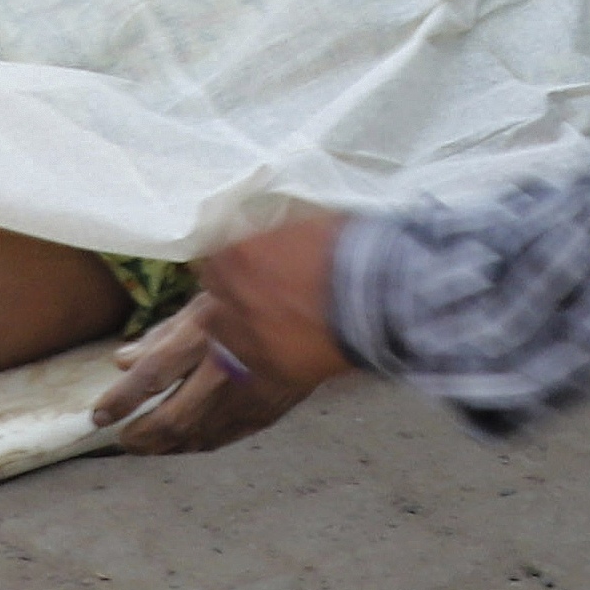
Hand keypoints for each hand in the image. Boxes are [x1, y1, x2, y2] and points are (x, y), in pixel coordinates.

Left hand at [91, 293, 322, 456]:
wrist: (348, 292)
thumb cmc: (276, 271)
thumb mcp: (213, 283)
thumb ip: (167, 326)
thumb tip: (125, 358)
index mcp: (207, 331)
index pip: (151, 376)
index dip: (121, 401)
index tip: (100, 416)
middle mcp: (226, 370)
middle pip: (173, 418)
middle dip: (142, 435)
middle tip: (122, 440)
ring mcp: (253, 394)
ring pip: (201, 434)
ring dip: (169, 445)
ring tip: (148, 447)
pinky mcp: (274, 406)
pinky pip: (230, 435)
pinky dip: (204, 442)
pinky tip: (192, 443)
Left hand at [192, 213, 353, 394]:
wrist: (378, 296)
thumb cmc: (348, 248)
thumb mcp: (305, 222)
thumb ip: (273, 234)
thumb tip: (261, 237)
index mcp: (241, 254)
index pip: (210, 258)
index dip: (224, 259)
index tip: (234, 261)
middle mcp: (235, 296)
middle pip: (211, 294)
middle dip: (225, 289)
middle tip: (245, 289)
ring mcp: (249, 336)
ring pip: (219, 330)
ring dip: (231, 320)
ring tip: (255, 319)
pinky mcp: (270, 367)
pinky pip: (247, 358)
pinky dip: (254, 348)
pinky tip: (274, 342)